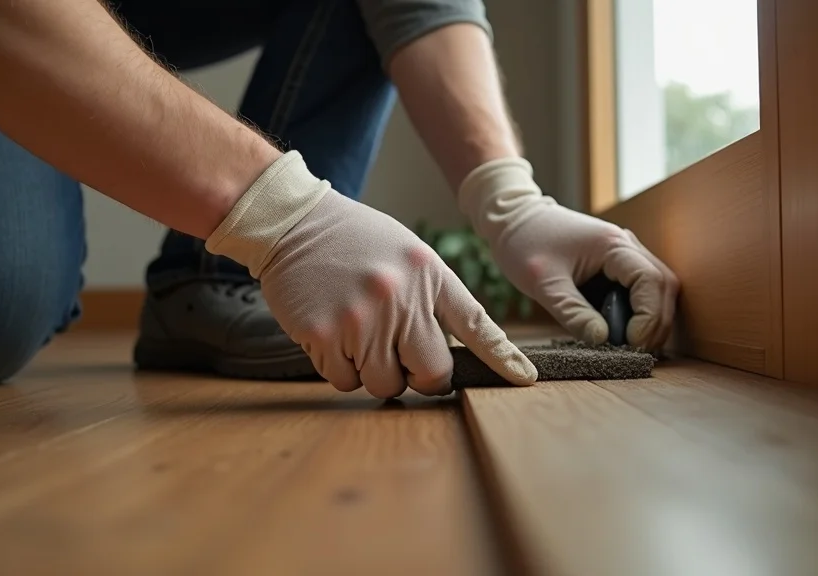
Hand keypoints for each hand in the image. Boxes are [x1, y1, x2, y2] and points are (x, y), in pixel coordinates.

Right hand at [206, 152, 536, 397]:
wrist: (292, 222)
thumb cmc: (353, 240)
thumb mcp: (407, 254)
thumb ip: (432, 295)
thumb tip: (445, 351)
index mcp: (428, 274)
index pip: (476, 323)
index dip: (503, 357)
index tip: (525, 379)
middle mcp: (401, 298)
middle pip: (432, 372)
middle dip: (420, 375)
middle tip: (403, 361)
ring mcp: (362, 319)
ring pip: (384, 383)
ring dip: (374, 372)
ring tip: (358, 335)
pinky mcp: (324, 335)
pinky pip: (344, 381)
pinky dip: (340, 369)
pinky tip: (332, 335)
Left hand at [457, 158, 678, 349]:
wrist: (514, 218)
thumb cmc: (524, 243)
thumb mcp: (543, 283)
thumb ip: (573, 312)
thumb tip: (602, 341)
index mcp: (613, 245)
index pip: (651, 282)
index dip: (649, 317)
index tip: (632, 344)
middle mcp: (627, 245)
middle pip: (663, 286)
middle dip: (656, 323)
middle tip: (635, 352)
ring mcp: (625, 253)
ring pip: (657, 289)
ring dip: (650, 319)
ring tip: (629, 346)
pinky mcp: (617, 265)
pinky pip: (640, 290)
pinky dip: (638, 312)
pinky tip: (622, 332)